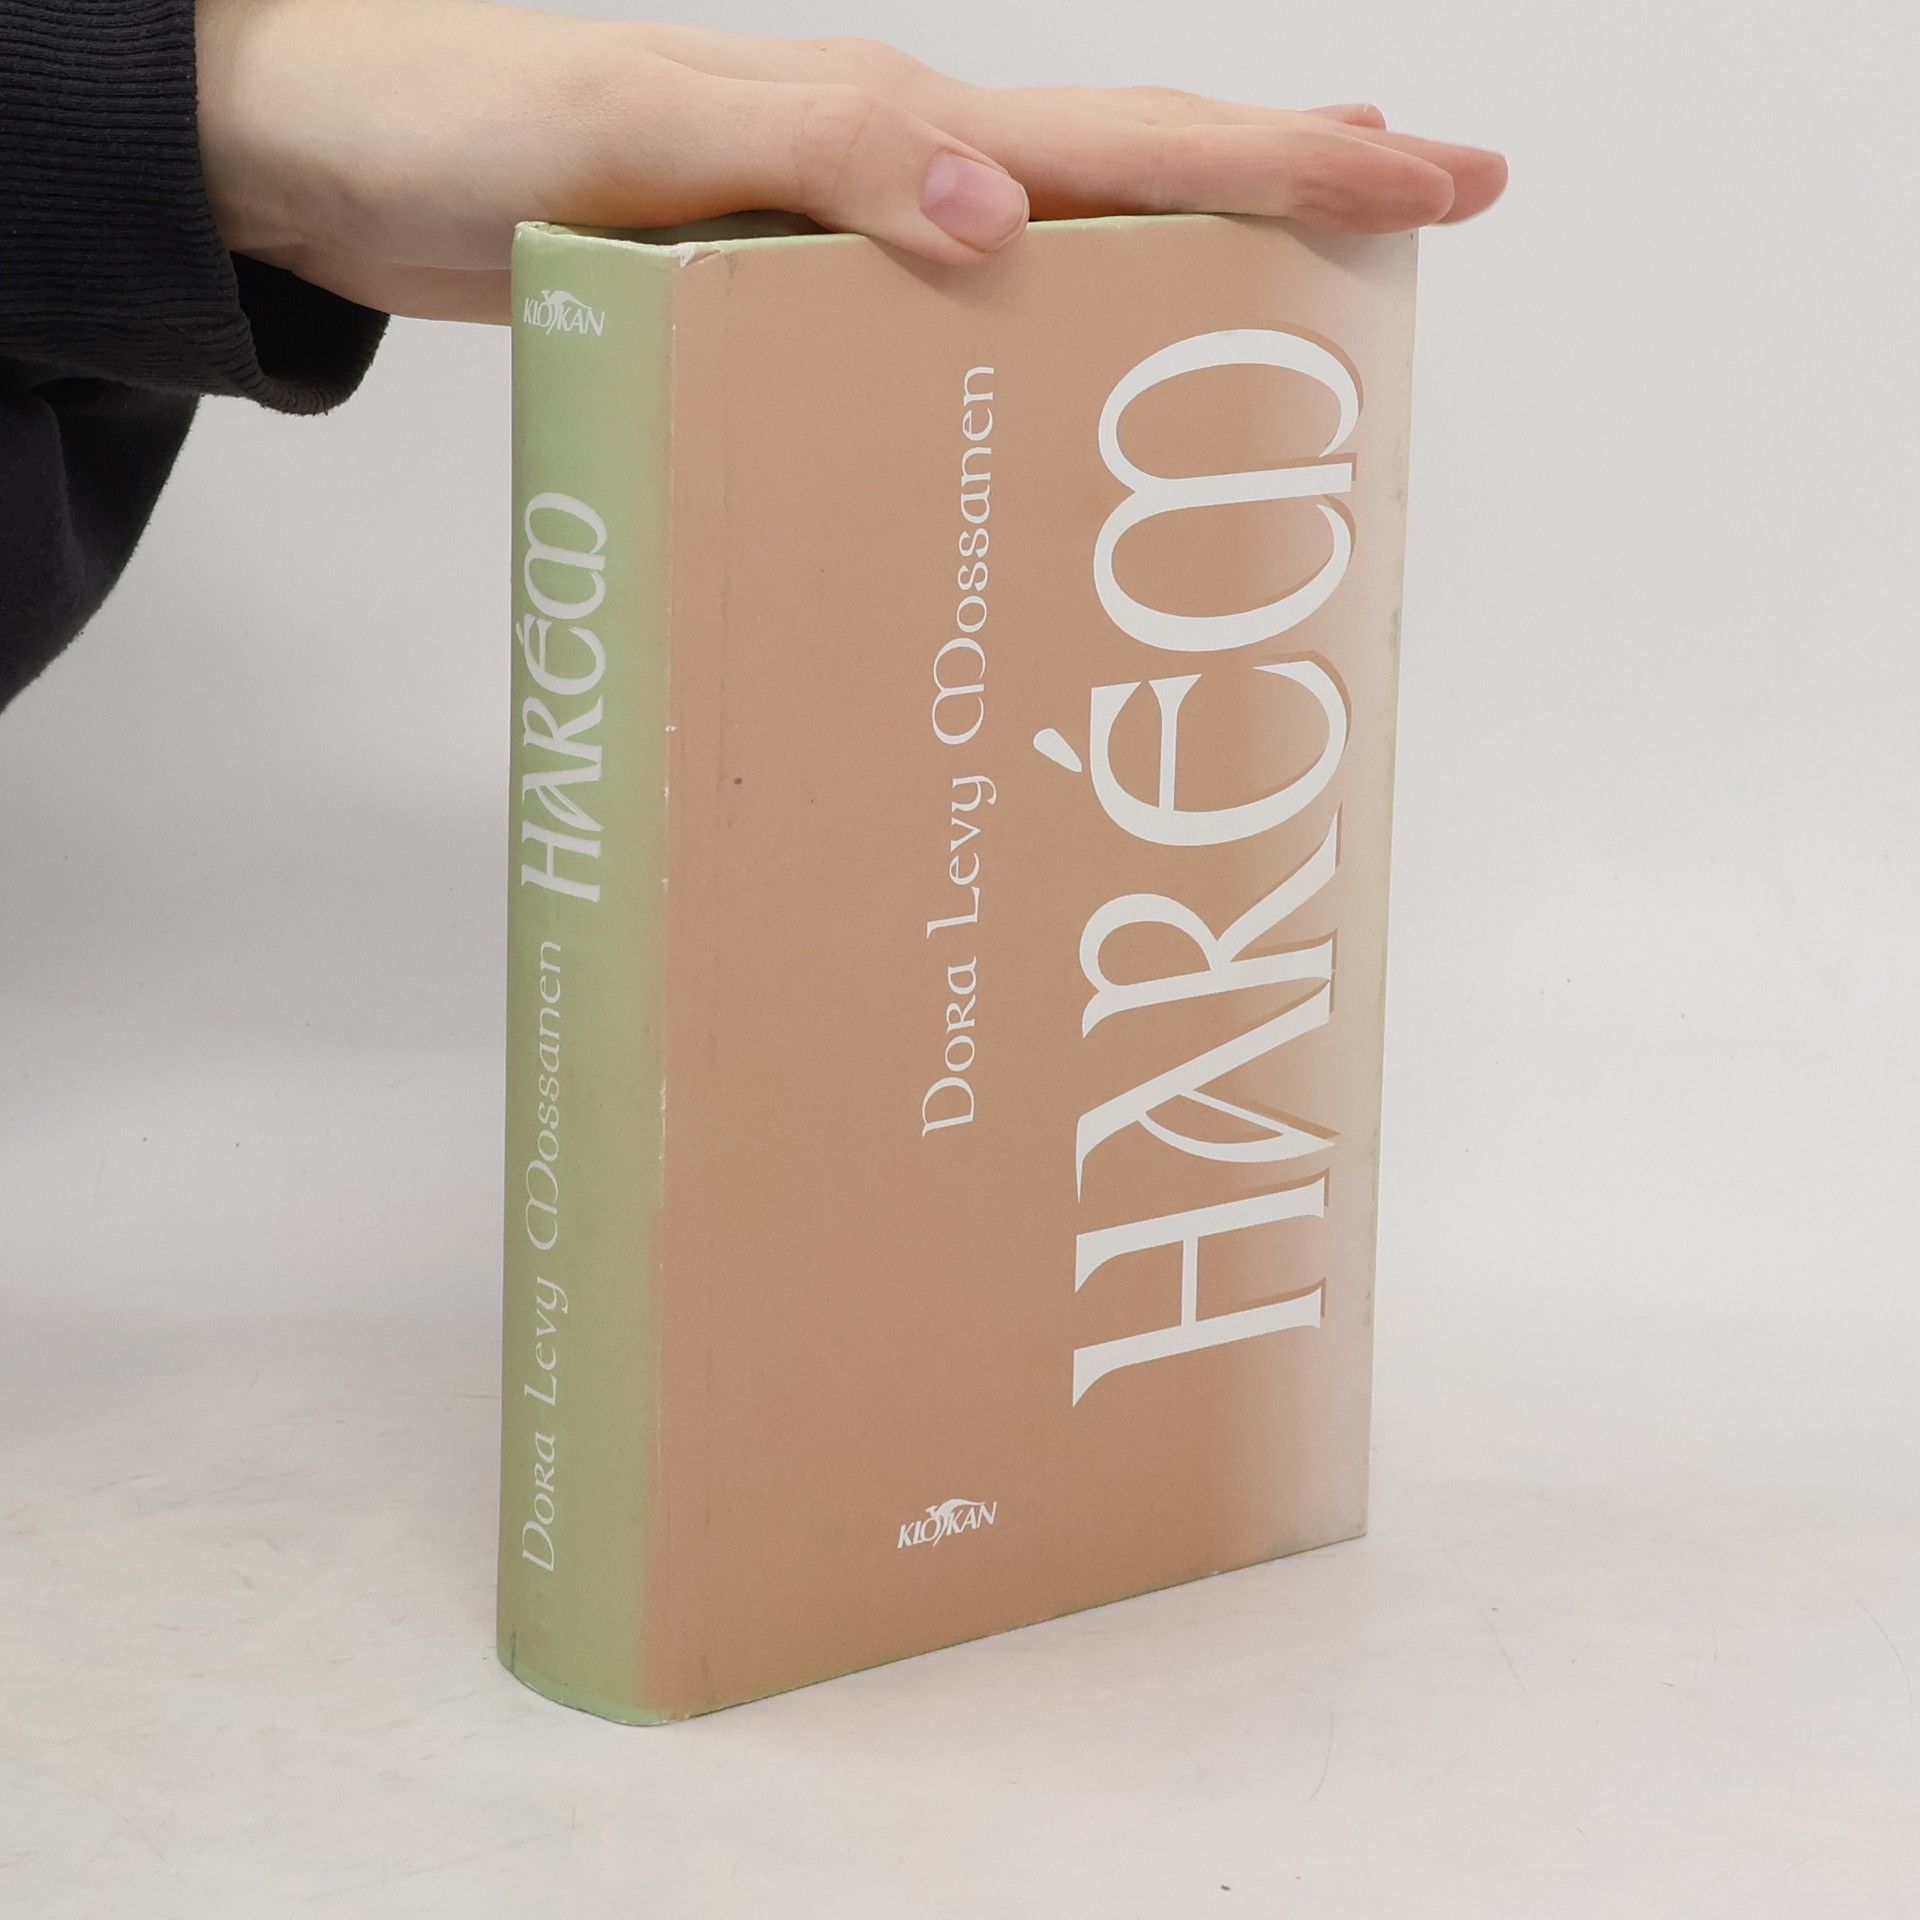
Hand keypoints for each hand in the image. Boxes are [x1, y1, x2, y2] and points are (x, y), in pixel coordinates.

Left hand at [196, 1, 1507, 321]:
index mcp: (884, 121)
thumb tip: (1000, 208)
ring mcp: (848, 234)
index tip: (1430, 172)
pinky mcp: (790, 294)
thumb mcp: (633, 125)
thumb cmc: (465, 123)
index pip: (1127, 135)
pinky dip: (1039, 342)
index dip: (1289, 158)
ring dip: (1184, 264)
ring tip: (1290, 304)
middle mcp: (891, 171)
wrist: (341, 158)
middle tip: (1426, 213)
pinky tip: (1059, 389)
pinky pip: (950, 321)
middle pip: (1131, 174)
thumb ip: (817, 148)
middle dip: (1288, 193)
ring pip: (1059, 244)